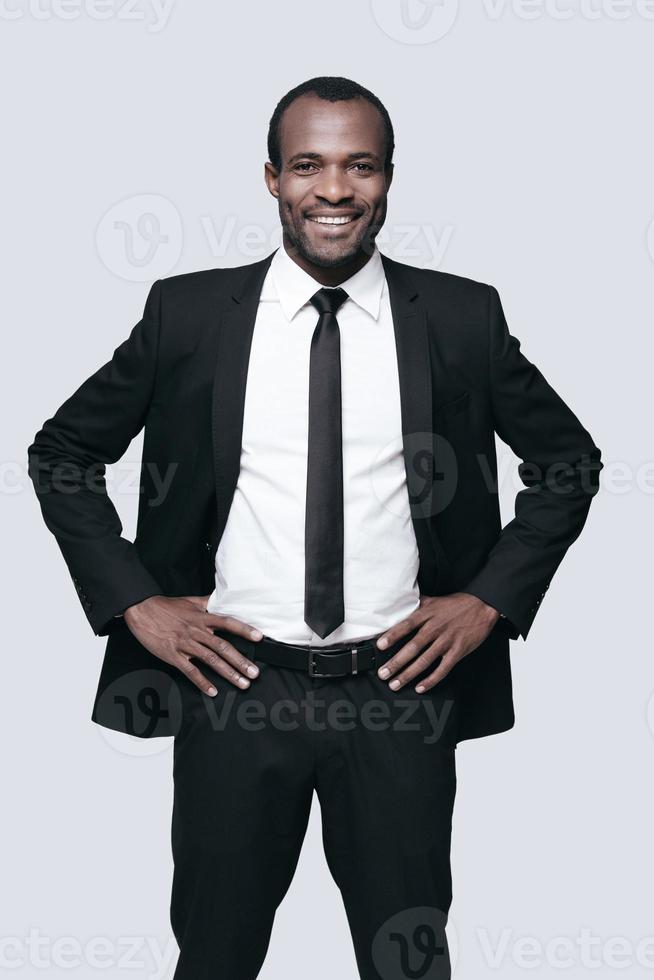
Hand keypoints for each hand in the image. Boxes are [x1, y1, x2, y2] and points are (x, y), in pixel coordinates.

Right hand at [123, 594, 262, 696]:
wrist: (141, 610)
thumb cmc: (166, 607)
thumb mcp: (190, 601)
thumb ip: (208, 602)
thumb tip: (223, 598)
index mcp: (202, 617)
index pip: (228, 623)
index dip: (244, 630)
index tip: (259, 638)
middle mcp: (196, 631)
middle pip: (223, 647)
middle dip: (240, 661)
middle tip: (254, 673)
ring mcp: (185, 644)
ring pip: (210, 660)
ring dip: (228, 673)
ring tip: (242, 683)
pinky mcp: (173, 655)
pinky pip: (190, 671)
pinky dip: (201, 682)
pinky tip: (212, 691)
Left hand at [375, 592, 499, 692]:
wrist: (482, 606)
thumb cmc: (455, 604)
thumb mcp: (433, 600)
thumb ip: (416, 604)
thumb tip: (398, 605)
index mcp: (427, 614)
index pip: (406, 625)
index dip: (393, 635)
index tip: (380, 646)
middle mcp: (435, 628)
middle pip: (413, 647)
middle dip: (396, 662)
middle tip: (383, 673)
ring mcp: (447, 641)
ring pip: (425, 660)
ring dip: (409, 674)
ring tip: (395, 684)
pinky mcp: (458, 651)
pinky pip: (443, 669)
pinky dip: (431, 680)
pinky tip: (420, 687)